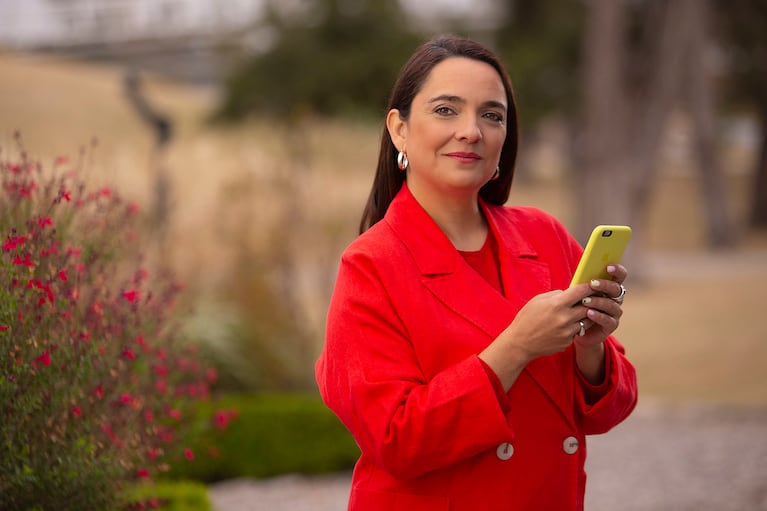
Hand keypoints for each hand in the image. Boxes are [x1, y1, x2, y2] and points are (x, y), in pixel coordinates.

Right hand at [479, 283, 597, 389]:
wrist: (520, 343)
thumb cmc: (527, 319)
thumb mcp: (538, 300)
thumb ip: (556, 294)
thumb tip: (569, 292)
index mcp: (556, 304)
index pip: (581, 291)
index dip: (589, 286)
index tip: (594, 284)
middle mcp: (565, 318)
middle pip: (589, 306)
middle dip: (592, 301)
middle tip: (593, 297)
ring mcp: (567, 332)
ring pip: (587, 320)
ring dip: (587, 314)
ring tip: (582, 311)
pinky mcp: (568, 342)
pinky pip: (578, 331)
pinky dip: (576, 326)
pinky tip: (568, 325)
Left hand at [575, 263, 626, 348]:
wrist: (577, 329)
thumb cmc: (577, 307)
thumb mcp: (579, 293)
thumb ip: (583, 284)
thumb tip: (581, 272)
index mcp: (610, 287)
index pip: (619, 276)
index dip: (617, 270)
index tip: (608, 266)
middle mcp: (616, 299)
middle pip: (616, 289)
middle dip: (605, 285)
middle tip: (593, 283)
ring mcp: (615, 312)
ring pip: (611, 304)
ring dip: (598, 301)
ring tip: (585, 300)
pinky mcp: (611, 325)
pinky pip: (608, 320)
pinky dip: (599, 316)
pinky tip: (589, 313)